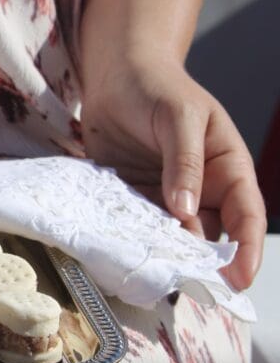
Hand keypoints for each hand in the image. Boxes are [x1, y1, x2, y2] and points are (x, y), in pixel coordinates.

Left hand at [80, 55, 266, 289]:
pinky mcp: (134, 197)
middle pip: (209, 235)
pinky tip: (126, 257)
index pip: (246, 215)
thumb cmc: (157, 86)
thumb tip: (187, 210)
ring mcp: (166, 195)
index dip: (246, 249)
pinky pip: (137, 226)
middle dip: (202, 263)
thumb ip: (185, 163)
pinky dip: (134, 242)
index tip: (238, 278)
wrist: (115, 73)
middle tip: (189, 289)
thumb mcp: (179, 118)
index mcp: (227, 167)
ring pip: (172, 237)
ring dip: (165, 256)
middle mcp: (201, 188)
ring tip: (155, 278)